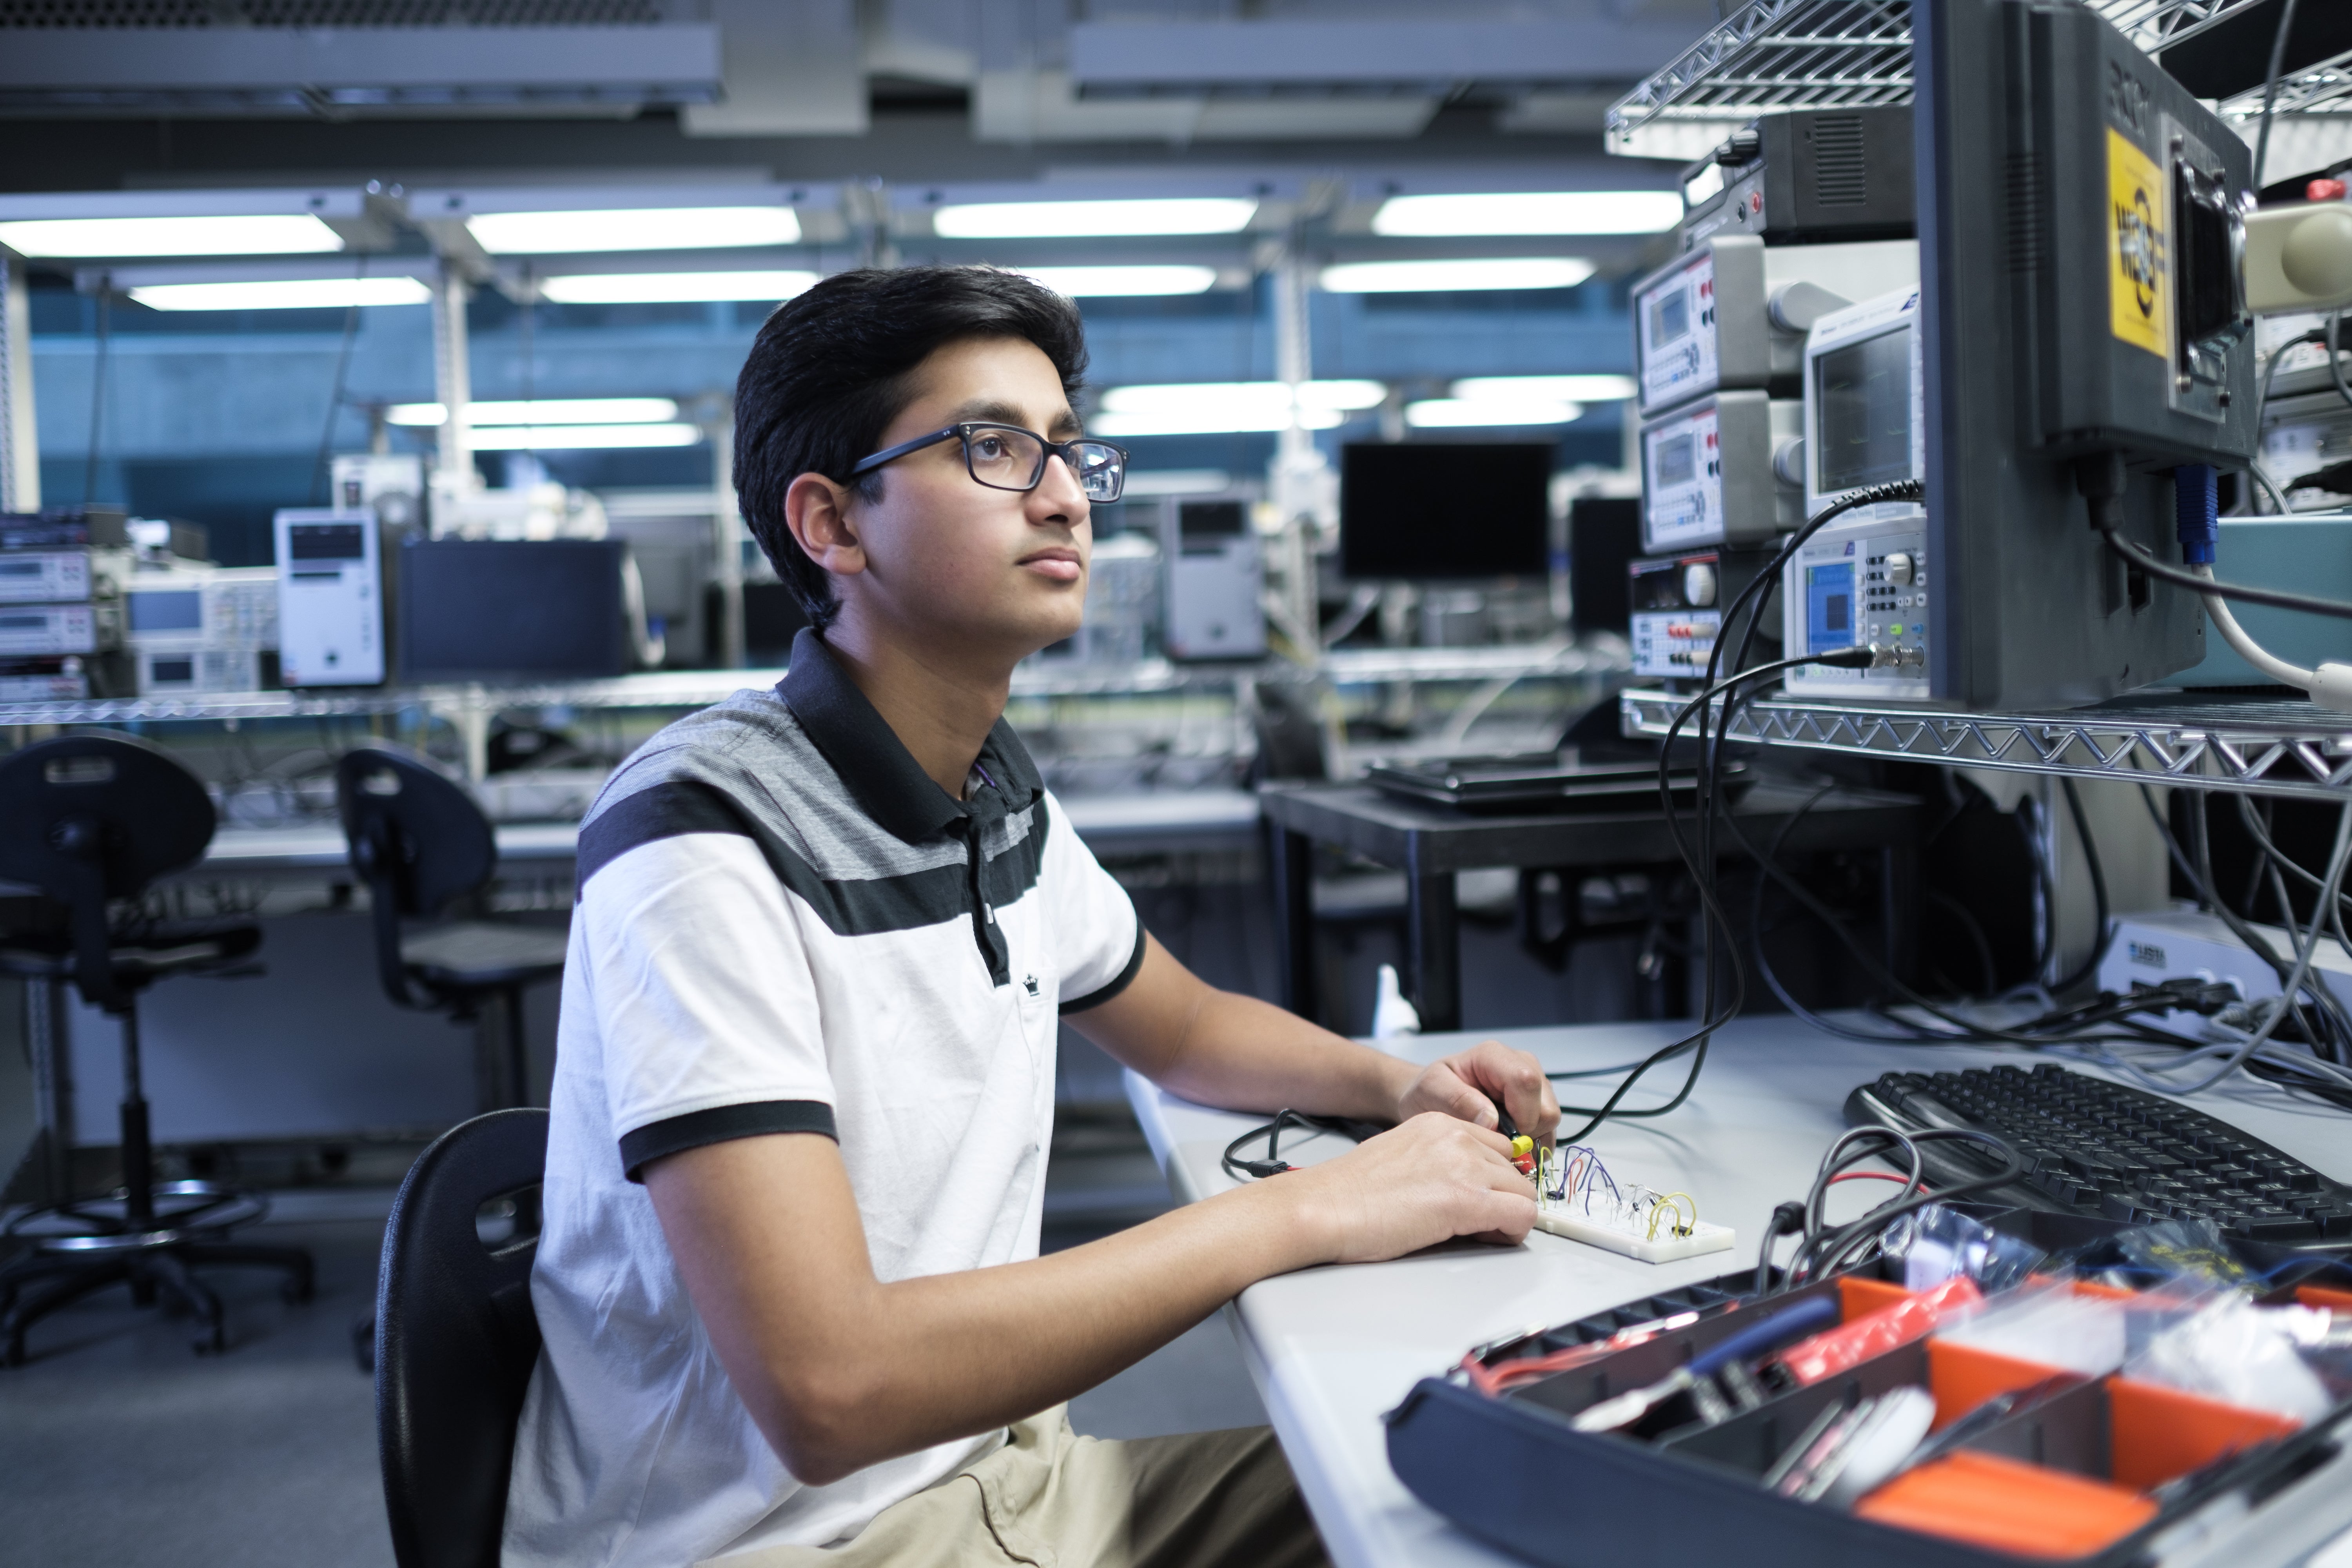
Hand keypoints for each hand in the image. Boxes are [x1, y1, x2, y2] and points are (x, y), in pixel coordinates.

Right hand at [1276, 1112, 1535, 1262]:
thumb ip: (1438, 1161)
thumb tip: (1460, 1188)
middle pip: (1515, 1168)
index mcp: (1438, 1123)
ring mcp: (1466, 1166)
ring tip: (1477, 1232)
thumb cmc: (1349, 1192)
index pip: (1496, 1144)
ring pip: (1525, 1192)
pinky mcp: (1469, 1200)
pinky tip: (1484, 1239)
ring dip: (1509, 1215)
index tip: (1481, 1197)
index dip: (1493, 1177)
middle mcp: (1457, 1137)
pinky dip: (1512, 1233)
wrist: (1324, 1207)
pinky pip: (1523, 1216)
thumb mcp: (1401, 1156)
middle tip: (1477, 1222)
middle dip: (1503, 1197)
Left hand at [1397, 1040, 1559, 1146]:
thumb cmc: (1430, 1090)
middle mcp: (1522, 1066)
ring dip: (1528, 1140)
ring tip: (1496, 1140)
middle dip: (1525, 1133)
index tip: (1498, 1136)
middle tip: (1494, 1140)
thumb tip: (1491, 1121)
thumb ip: (1458, 1100)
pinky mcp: (1538, 1105)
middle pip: (1546, 1107)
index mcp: (1494, 1056)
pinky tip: (1506, 1144)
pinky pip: (1548, 1131)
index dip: (1520, 1115)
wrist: (1433, 1096)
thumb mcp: (1432, 1090)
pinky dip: (1531, 1144)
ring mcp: (1534, 1086)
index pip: (1526, 1081)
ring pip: (1550, 1121)